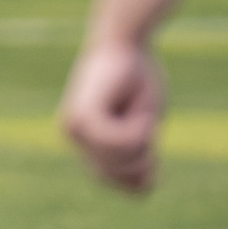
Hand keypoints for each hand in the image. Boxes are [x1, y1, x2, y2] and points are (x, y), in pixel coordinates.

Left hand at [58, 34, 167, 193]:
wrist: (126, 39)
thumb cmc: (138, 77)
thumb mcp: (144, 125)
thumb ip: (137, 156)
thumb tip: (142, 188)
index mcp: (85, 139)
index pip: (114, 181)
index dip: (141, 175)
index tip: (153, 151)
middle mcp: (74, 135)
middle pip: (117, 176)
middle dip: (144, 159)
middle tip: (150, 126)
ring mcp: (75, 128)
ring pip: (118, 161)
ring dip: (143, 145)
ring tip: (144, 115)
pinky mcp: (82, 117)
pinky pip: (116, 145)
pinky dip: (138, 135)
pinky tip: (144, 116)